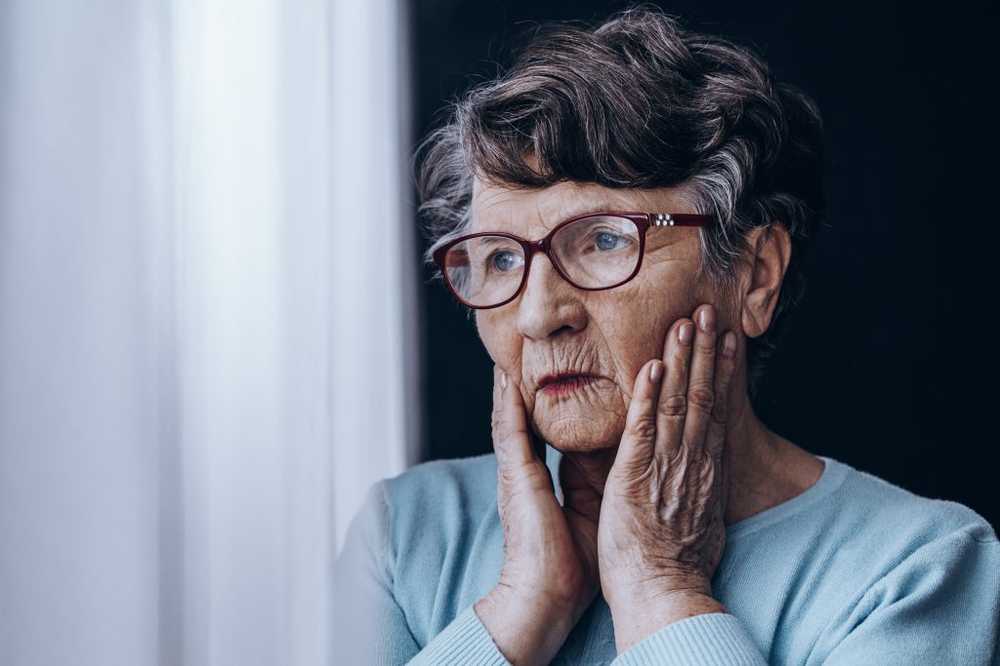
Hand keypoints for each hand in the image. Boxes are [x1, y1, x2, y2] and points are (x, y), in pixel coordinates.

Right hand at [473, 365, 598, 664]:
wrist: (546, 595)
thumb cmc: (572, 564)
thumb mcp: (590, 511)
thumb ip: (594, 483)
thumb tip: (616, 459)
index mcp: (545, 477)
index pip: (548, 428)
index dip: (552, 400)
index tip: (558, 370)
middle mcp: (527, 469)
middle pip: (527, 415)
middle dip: (526, 383)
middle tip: (529, 349)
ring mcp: (517, 471)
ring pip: (513, 415)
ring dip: (513, 384)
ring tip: (512, 352)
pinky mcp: (516, 477)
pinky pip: (511, 432)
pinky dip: (508, 404)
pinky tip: (507, 379)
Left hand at [598, 303, 738, 651]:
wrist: (664, 595)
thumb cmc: (677, 565)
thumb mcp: (702, 521)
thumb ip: (701, 490)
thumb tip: (705, 477)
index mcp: (706, 471)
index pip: (716, 411)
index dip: (720, 372)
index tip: (725, 339)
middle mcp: (693, 463)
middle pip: (702, 397)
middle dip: (705, 352)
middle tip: (708, 312)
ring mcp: (667, 468)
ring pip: (676, 404)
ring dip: (680, 361)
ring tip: (684, 323)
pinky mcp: (636, 477)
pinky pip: (643, 429)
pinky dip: (648, 396)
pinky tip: (651, 365)